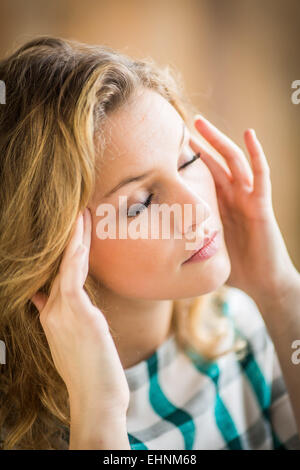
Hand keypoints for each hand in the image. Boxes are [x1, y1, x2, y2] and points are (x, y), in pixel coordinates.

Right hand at [31, 208, 129, 418]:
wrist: (96, 399)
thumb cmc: (90, 373)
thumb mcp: (73, 345)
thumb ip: (66, 323)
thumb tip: (59, 307)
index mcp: (54, 317)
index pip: (55, 277)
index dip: (61, 254)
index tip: (70, 234)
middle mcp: (54, 312)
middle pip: (58, 266)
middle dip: (67, 240)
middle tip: (75, 213)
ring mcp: (64, 314)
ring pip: (65, 267)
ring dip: (73, 239)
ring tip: (80, 214)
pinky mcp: (79, 316)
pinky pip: (73, 279)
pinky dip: (75, 257)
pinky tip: (81, 239)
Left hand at [189, 115, 298, 300]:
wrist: (262, 283)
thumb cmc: (235, 268)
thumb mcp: (206, 247)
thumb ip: (190, 237)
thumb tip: (158, 242)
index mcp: (221, 205)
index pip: (205, 174)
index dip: (191, 159)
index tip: (171, 146)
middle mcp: (234, 197)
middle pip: (217, 161)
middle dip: (202, 142)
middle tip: (183, 124)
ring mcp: (249, 198)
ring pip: (234, 161)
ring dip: (219, 140)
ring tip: (201, 123)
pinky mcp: (262, 205)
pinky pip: (261, 176)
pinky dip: (256, 154)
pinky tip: (249, 135)